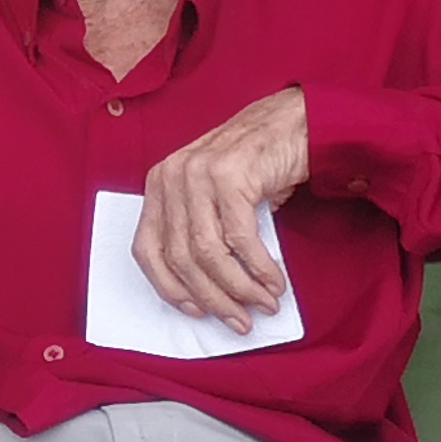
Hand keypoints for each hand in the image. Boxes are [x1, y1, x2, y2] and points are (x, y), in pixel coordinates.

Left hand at [133, 89, 307, 331]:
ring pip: (209, 253)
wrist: (293, 121)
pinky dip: (260, 269)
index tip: (195, 311)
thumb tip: (209, 294)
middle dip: (213, 298)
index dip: (168, 287)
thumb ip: (201, 231)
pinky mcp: (230, 176)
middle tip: (240, 320)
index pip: (146, 248)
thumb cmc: (256, 164)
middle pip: (181, 257)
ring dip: (239, 289)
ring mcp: (198, 173)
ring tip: (264, 305)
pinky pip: (240, 239)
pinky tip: (274, 282)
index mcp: (160, 183)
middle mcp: (171, 176)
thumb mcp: (214, 195)